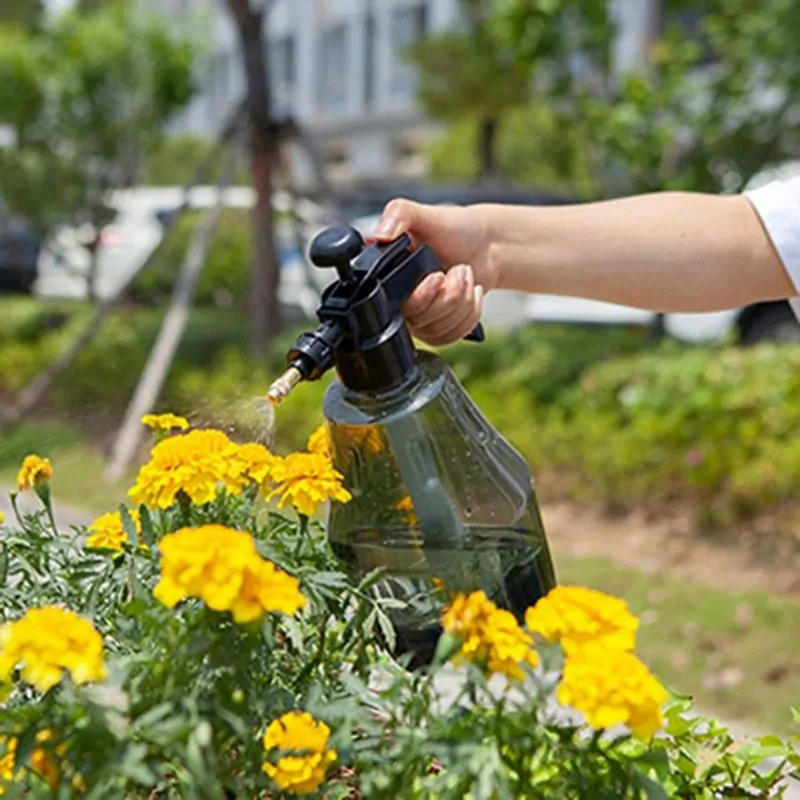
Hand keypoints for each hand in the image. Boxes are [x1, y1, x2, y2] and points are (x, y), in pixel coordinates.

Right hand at [372, 199, 494, 345]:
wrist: (485, 245)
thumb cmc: (453, 229)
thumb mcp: (424, 214)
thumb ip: (398, 214)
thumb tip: (380, 234)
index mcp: (388, 276)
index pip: (392, 306)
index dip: (421, 296)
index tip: (438, 276)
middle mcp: (399, 300)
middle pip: (420, 320)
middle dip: (449, 294)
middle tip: (458, 270)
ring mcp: (419, 317)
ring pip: (438, 330)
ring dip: (462, 302)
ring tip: (464, 276)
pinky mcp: (437, 328)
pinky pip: (451, 335)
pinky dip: (469, 314)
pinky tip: (471, 294)